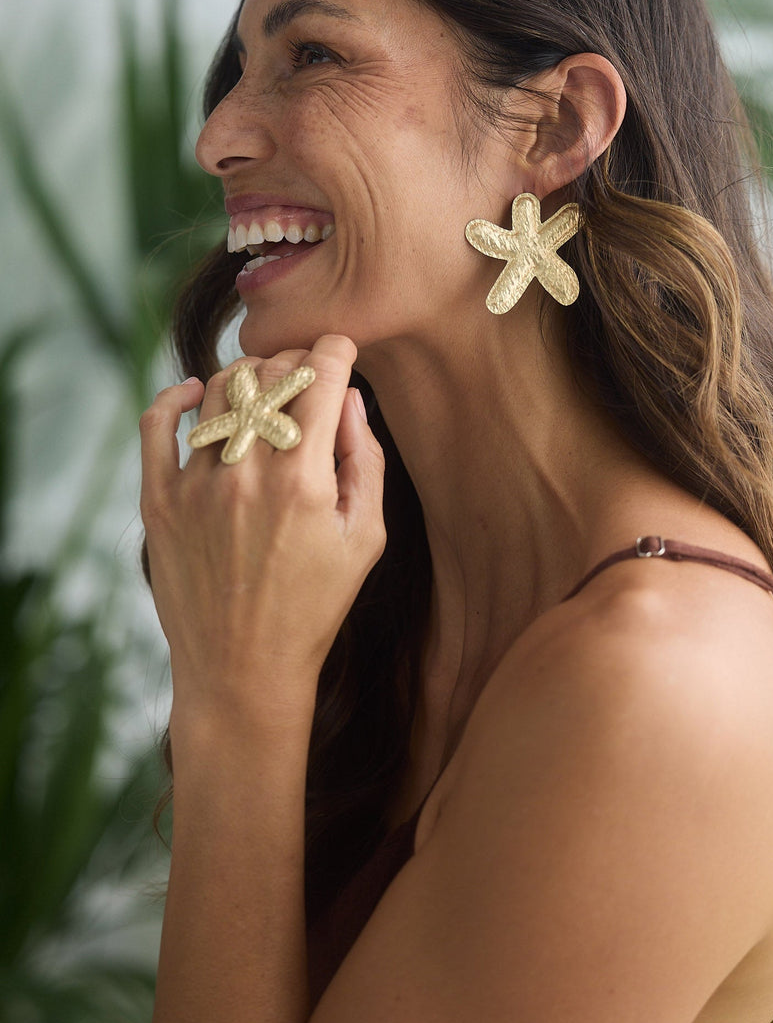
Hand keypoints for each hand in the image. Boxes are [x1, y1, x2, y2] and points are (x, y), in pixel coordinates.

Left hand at [139, 334, 385, 732]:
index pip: (320, 376)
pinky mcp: (159, 501)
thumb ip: (364, 462)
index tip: (341, 352)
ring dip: (246, 377)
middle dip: (295, 361)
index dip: (336, 351)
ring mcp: (196, 485)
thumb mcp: (365, 539)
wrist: (243, 671)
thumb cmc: (314, 608)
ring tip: (261, 392)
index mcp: (304, 481)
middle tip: (306, 375)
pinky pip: (157, 423)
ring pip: (218, 390)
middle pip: (269, 374)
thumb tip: (350, 399)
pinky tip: (194, 394)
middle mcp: (247, 474)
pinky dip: (174, 396)